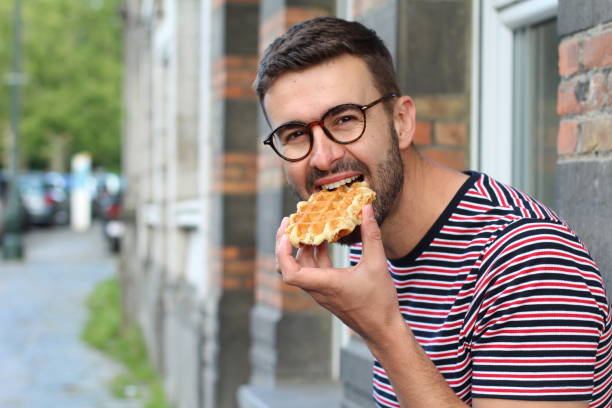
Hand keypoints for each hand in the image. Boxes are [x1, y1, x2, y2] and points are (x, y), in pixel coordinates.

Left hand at [276, 204, 402, 342]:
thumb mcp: (377, 264)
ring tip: (307, 226)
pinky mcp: (327, 292)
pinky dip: (313, 255)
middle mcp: (318, 289)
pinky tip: (324, 241)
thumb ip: (372, 235)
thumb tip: (366, 209)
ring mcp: (321, 291)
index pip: (290, 273)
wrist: (382, 329)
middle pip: (288, 267)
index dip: (283, 252)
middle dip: (285, 243)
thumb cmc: (379, 301)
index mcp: (326, 283)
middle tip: (290, 221)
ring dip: (300, 247)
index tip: (288, 232)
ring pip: (300, 268)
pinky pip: (312, 271)